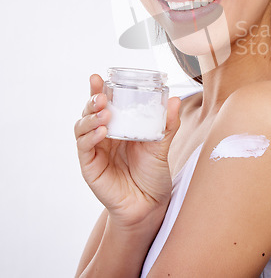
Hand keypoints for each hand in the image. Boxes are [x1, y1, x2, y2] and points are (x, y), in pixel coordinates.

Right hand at [74, 74, 180, 228]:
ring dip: (90, 117)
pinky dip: (90, 137)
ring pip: (82, 127)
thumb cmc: (153, 173)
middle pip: (89, 112)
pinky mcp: (90, 166)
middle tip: (101, 95)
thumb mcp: (162, 145)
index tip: (98, 77)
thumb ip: (167, 124)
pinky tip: (102, 132)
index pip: (105, 104)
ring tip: (104, 113)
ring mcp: (95, 150)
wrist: (150, 204)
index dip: (98, 89)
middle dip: (92, 100)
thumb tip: (175, 100)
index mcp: (119, 126)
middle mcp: (104, 135)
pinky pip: (85, 148)